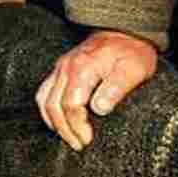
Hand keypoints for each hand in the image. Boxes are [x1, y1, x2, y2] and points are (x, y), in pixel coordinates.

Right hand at [35, 30, 158, 150]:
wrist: (124, 30)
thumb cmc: (132, 52)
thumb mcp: (134, 69)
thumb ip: (117, 88)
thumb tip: (99, 109)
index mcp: (83, 68)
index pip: (71, 104)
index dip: (78, 126)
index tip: (88, 139)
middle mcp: (66, 68)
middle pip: (54, 105)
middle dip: (65, 130)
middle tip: (79, 145)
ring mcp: (60, 68)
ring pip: (44, 100)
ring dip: (54, 122)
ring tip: (68, 137)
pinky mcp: (59, 70)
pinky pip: (43, 92)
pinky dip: (46, 110)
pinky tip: (56, 121)